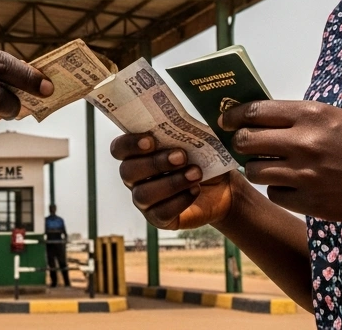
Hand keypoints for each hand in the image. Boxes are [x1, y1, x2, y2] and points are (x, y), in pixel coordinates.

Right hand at [110, 133, 240, 229]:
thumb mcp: (193, 140)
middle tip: (182, 156)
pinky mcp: (159, 219)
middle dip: (155, 163)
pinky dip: (180, 200)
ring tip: (196, 173)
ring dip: (171, 183)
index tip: (150, 140)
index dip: (130, 144)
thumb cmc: (202, 158)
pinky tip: (196, 190)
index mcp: (137, 154)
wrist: (222, 186)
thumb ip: (180, 131)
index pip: (119, 149)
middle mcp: (134, 178)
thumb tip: (176, 123)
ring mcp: (144, 201)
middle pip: (129, 171)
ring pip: (144, 195)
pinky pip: (161, 213)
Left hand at [222, 100, 341, 224]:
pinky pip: (275, 194)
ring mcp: (304, 175)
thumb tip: (260, 119)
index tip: (225, 119)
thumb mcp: (337, 118)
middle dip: (239, 143)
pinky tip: (293, 185)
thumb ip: (300, 118)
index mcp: (310, 115)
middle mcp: (303, 142)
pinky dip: (279, 189)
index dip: (233, 116)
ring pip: (255, 170)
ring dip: (257, 167)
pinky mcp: (309, 202)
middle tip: (242, 145)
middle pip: (246, 142)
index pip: (254, 111)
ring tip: (270, 165)